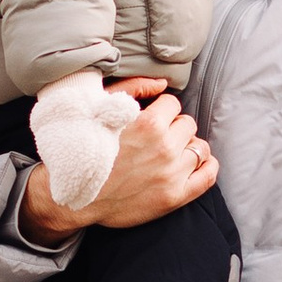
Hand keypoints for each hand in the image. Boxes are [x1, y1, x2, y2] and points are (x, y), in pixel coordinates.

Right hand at [22, 83, 216, 240]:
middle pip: (188, 125)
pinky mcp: (174, 197)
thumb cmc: (84, 148)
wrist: (73, 194)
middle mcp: (164, 148)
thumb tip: (163, 83)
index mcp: (148, 123)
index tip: (150, 120)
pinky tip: (194, 165)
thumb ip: (133, 88)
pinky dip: (206, 167)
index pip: (173, 105)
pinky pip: (207, 176)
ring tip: (170, 153)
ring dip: (187, 147)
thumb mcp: (100, 108)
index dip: (161, 110)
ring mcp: (171, 174)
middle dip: (174, 128)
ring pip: (200, 148)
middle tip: (157, 139)